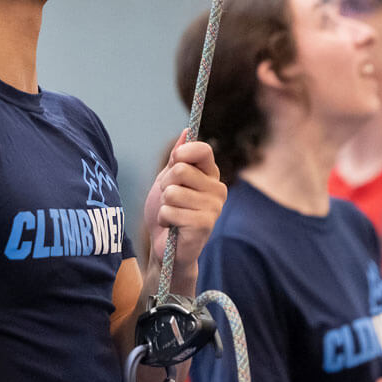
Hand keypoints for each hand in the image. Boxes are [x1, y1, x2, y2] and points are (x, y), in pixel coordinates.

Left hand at [142, 129, 226, 291]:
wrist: (165, 249)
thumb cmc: (168, 212)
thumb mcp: (168, 180)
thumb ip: (178, 158)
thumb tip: (186, 132)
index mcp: (210, 175)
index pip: (203, 150)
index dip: (183, 153)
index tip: (174, 160)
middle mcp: (217, 189)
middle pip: (181, 170)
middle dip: (165, 184)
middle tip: (168, 198)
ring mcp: (213, 208)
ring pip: (172, 192)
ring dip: (163, 204)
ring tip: (171, 214)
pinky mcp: (204, 225)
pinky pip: (170, 210)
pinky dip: (164, 218)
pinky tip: (172, 227)